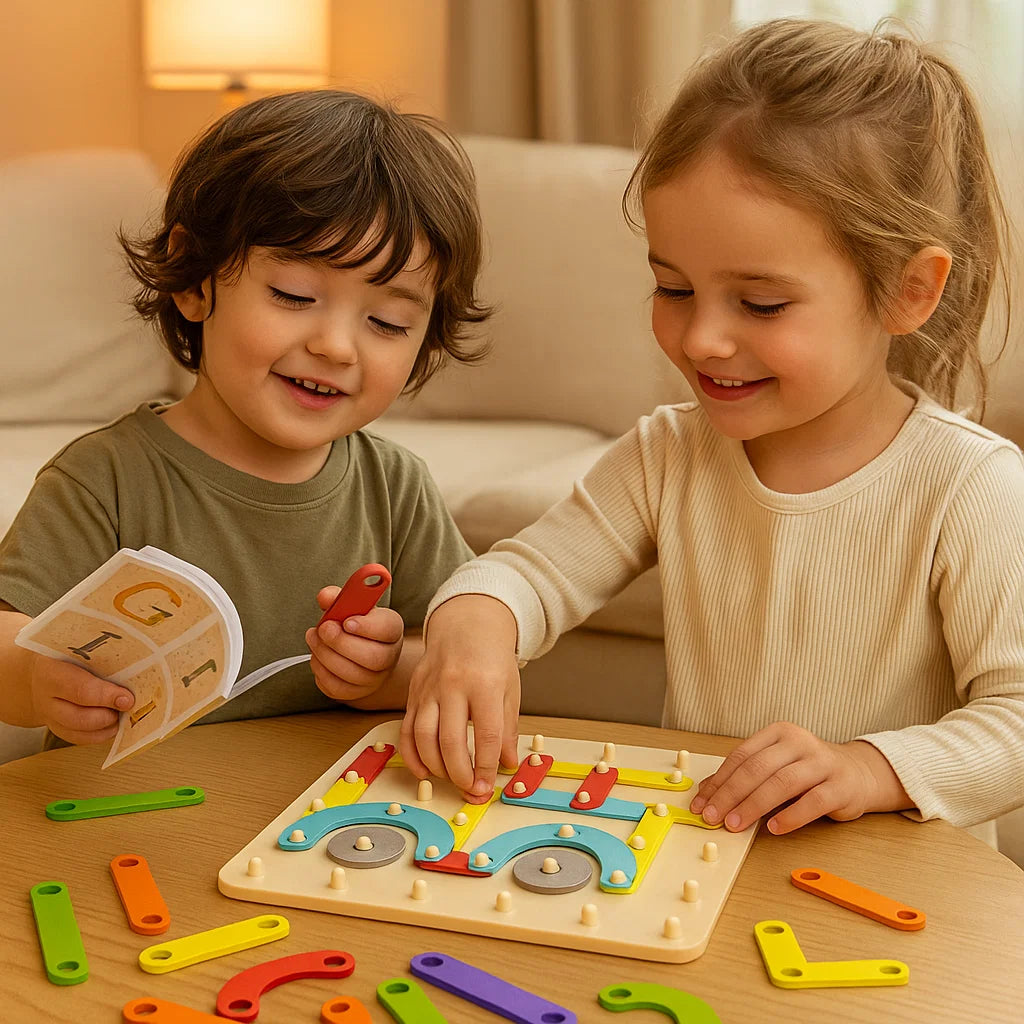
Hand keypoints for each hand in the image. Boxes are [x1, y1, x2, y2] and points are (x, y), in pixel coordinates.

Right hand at [30, 652, 134, 744]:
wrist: (36, 670)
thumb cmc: (64, 654)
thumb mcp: (76, 645)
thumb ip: (99, 650)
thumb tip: (134, 655)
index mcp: (52, 671)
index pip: (80, 688)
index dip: (106, 696)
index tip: (127, 699)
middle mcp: (47, 697)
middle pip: (78, 716)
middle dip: (107, 715)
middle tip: (128, 706)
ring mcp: (49, 715)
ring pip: (78, 731)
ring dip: (105, 726)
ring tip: (122, 715)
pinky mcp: (57, 727)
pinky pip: (77, 738)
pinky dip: (99, 735)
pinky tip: (114, 724)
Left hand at [306, 586, 404, 701]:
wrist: (358, 649)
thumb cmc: (354, 624)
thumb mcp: (350, 606)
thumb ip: (338, 598)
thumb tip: (325, 596)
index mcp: (391, 629)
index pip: (388, 629)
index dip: (367, 627)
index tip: (346, 621)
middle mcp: (388, 656)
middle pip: (373, 658)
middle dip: (342, 643)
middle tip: (323, 628)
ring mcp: (373, 679)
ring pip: (352, 674)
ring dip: (326, 655)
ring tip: (313, 638)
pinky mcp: (354, 692)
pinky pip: (336, 688)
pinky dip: (321, 671)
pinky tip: (317, 656)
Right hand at [400, 595, 521, 802]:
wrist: (466, 624)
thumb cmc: (491, 658)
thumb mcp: (509, 690)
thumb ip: (507, 729)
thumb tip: (506, 764)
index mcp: (484, 684)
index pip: (485, 735)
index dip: (485, 765)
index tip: (487, 784)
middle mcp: (453, 686)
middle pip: (450, 741)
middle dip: (460, 773)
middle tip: (469, 789)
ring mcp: (429, 689)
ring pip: (423, 737)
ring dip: (435, 767)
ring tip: (450, 779)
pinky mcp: (414, 693)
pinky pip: (406, 730)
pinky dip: (411, 755)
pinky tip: (423, 771)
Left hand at [688, 722, 911, 834]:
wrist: (858, 774)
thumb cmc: (807, 772)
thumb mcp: (776, 767)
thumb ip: (745, 777)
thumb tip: (707, 793)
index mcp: (779, 733)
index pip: (742, 756)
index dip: (718, 781)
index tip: (701, 804)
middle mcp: (800, 742)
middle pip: (757, 768)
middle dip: (730, 794)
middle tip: (713, 817)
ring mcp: (822, 762)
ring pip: (782, 783)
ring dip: (753, 806)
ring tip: (735, 825)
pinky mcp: (841, 786)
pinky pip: (812, 801)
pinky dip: (790, 816)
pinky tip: (773, 828)